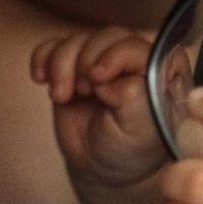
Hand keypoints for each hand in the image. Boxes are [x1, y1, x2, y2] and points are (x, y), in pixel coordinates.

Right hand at [30, 26, 166, 194]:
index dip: (114, 56)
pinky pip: (53, 46)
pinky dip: (43, 58)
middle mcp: (132, 57)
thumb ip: (133, 98)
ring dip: (62, 65)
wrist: (102, 165)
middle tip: (81, 91)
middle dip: (85, 61)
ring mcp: (101, 58)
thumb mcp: (140, 130)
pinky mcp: (73, 64)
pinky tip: (41, 78)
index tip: (97, 79)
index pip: (137, 47)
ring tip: (61, 96)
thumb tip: (109, 79)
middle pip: (105, 37)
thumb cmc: (130, 147)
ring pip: (77, 40)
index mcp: (161, 68)